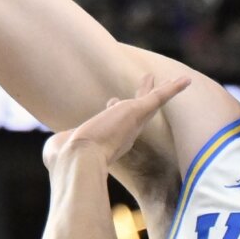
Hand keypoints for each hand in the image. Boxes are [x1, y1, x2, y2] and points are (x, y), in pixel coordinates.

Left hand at [43, 74, 188, 169]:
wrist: (78, 159)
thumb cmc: (66, 159)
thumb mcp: (59, 148)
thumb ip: (58, 148)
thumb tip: (52, 151)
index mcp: (108, 139)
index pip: (115, 121)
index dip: (114, 108)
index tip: (111, 99)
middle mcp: (123, 132)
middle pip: (138, 110)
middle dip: (143, 96)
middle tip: (149, 79)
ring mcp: (132, 122)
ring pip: (151, 101)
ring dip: (161, 89)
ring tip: (175, 79)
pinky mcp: (138, 111)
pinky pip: (160, 97)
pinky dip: (173, 88)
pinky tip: (186, 79)